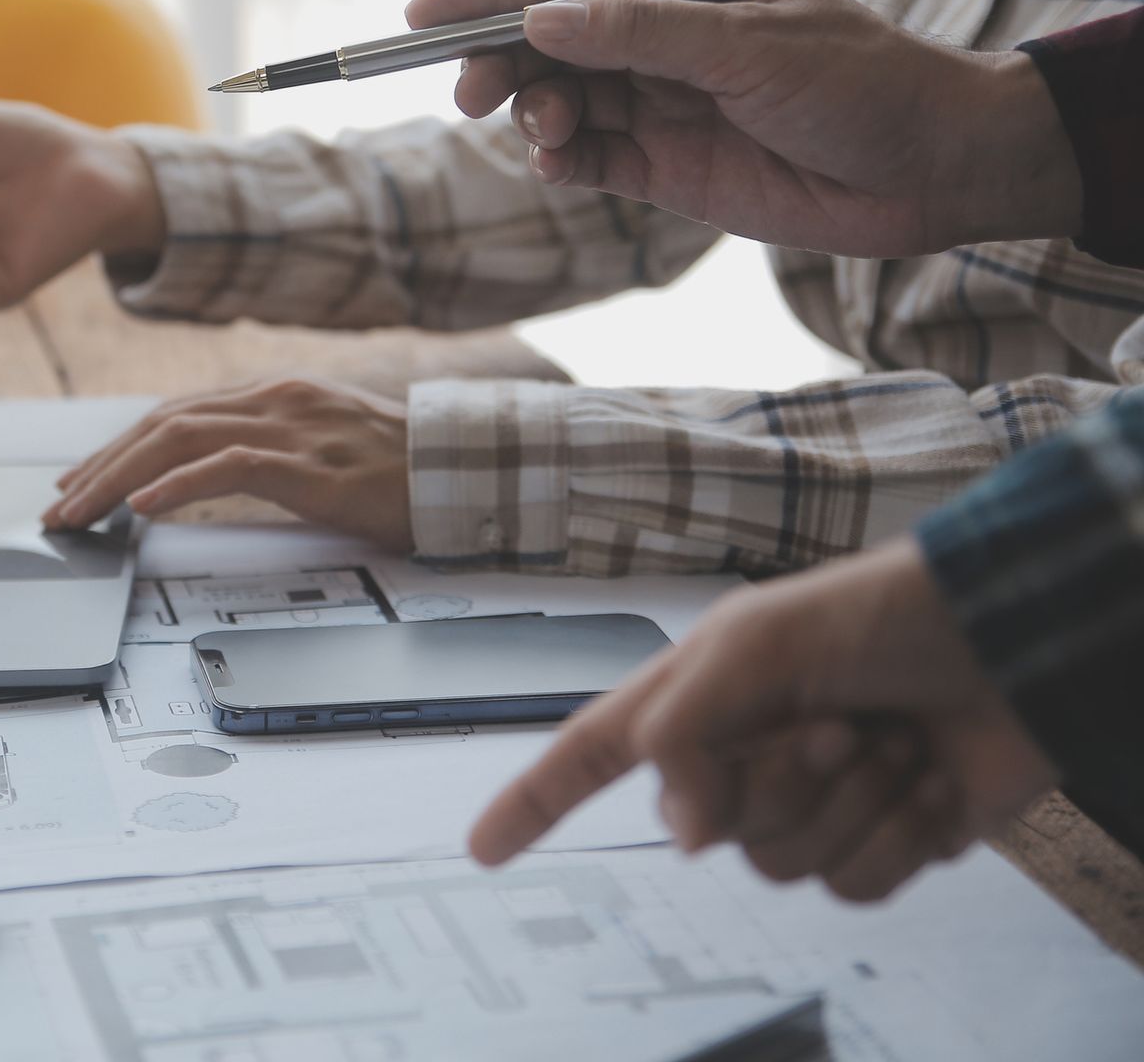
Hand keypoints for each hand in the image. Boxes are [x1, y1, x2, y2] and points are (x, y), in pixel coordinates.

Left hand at [42, 378, 412, 553]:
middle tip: (60, 505)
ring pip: (182, 438)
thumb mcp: (319, 446)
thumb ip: (265, 448)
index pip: (174, 414)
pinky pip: (231, 467)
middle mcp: (275, 399)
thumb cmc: (397, 469)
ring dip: (119, 478)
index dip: (117, 447)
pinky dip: (180, 485)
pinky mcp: (312, 465)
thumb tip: (200, 477)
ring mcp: (294, 428)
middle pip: (164, 422)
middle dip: (101, 466)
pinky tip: (145, 506)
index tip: (79, 480)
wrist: (465, 469)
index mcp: (274, 394)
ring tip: (82, 511)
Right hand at [405, 0, 1081, 256]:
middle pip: (548, 45)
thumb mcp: (751, 46)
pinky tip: (559, 164)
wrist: (931, 171)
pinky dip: (561, 160)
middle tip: (467, 95)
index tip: (419, 16)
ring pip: (561, 104)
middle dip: (499, 64)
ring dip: (535, 116)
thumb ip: (643, 33)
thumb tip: (544, 18)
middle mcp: (662, 43)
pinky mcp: (667, 170)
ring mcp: (660, 107)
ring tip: (548, 133)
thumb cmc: (860, 84)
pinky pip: (589, 158)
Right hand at [467, 537, 1057, 901]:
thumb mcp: (752, 643)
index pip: (589, 755)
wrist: (1016, 640)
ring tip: (890, 741)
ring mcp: (810, 801)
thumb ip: (684, 733)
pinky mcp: (878, 838)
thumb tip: (682, 835)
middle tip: (838, 722)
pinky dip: (900, 835)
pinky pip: (855, 887)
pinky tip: (926, 780)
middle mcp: (742, 754)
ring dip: (852, 805)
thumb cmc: (882, 612)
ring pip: (785, 867)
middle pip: (709, 830)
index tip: (482, 847)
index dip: (532, 802)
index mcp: (694, 696)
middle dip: (785, 781)